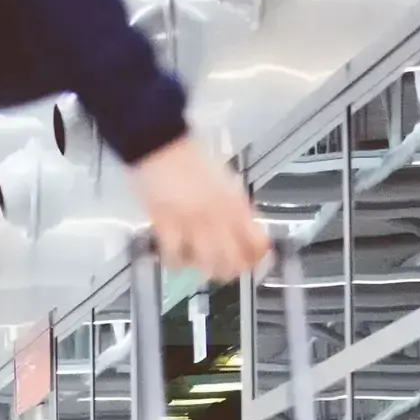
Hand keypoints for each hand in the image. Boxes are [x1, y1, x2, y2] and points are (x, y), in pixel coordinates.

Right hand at [130, 136, 268, 281]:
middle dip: (232, 270)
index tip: (252, 260)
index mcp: (238, 205)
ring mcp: (193, 224)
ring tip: (199, 265)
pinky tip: (175, 257)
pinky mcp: (167, 226)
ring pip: (206, 264)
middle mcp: (219, 218)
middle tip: (225, 269)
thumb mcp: (228, 183)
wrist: (163, 149)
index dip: (257, 257)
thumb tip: (246, 228)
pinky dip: (176, 262)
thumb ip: (238, 207)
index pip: (257, 243)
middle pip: (234, 261)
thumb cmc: (195, 163)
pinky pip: (175, 257)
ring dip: (204, 270)